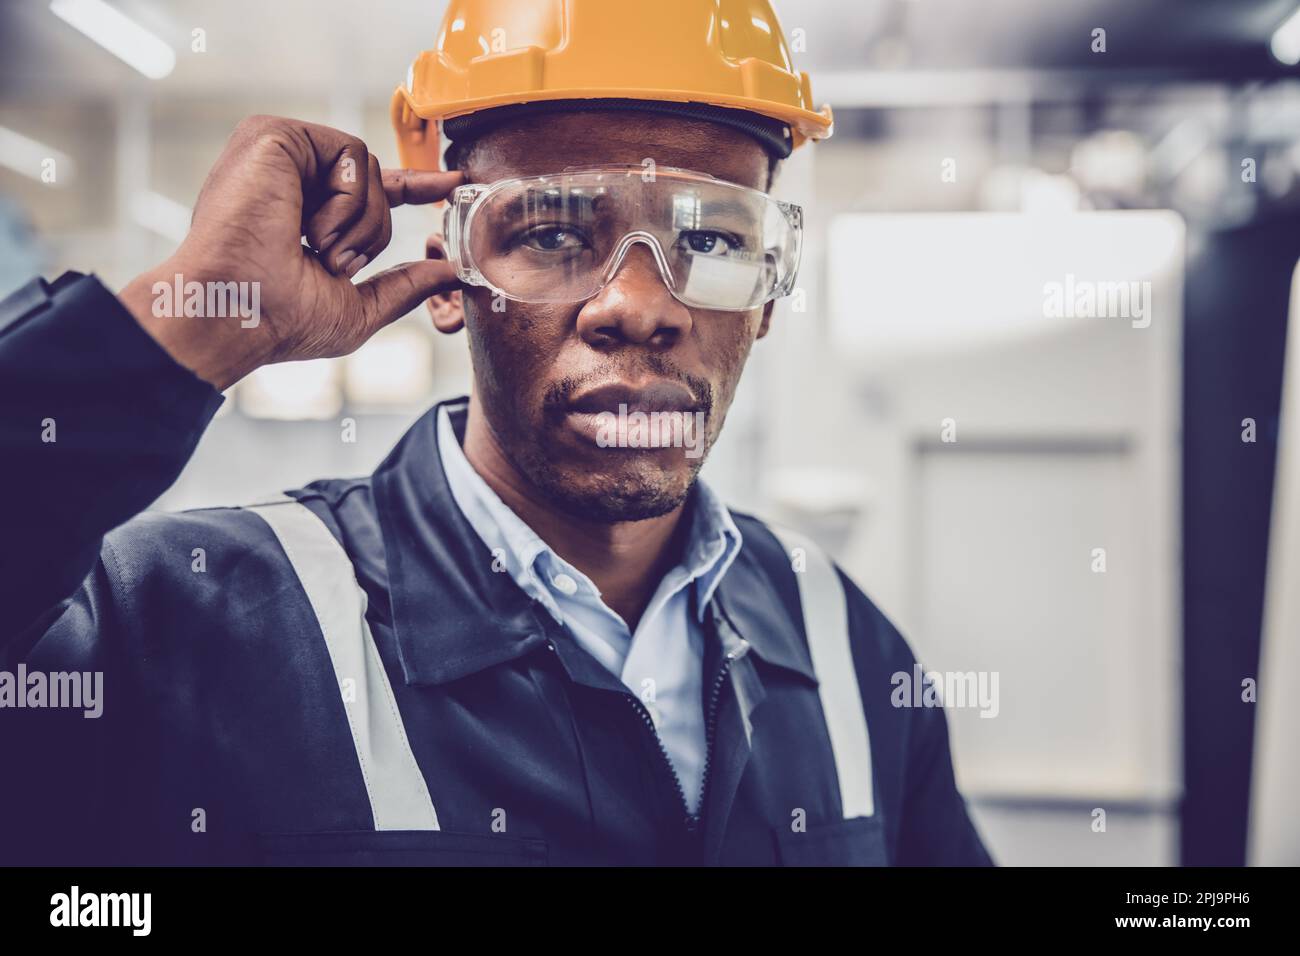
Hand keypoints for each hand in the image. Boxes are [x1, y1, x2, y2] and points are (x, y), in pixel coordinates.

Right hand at [119, 115, 462, 390]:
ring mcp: (280, 155)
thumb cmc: (281, 322)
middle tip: (332, 263)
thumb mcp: (359, 309)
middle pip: (378, 186)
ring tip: (314, 247)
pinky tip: (306, 224)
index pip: (371, 192)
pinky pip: (351, 153)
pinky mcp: (274, 135)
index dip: (415, 187)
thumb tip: (450, 272)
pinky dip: (345, 200)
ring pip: (370, 170)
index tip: (452, 184)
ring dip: (359, 223)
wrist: (234, 311)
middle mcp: (291, 179)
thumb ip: (405, 286)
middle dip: (372, 235)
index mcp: (306, 214)